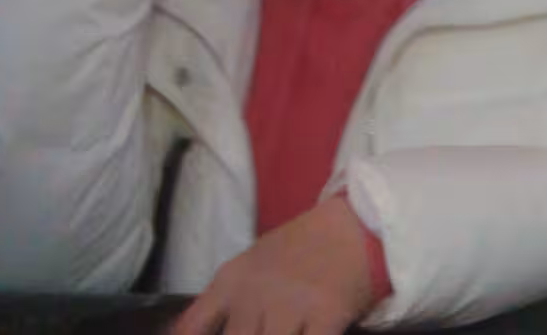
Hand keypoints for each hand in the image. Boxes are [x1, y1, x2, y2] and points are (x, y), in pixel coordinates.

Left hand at [172, 196, 379, 334]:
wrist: (356, 222)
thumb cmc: (302, 246)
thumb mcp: (249, 265)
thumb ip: (219, 304)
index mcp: (231, 282)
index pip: (191, 329)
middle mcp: (255, 295)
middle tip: (258, 333)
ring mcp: (291, 305)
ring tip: (285, 332)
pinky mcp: (327, 313)